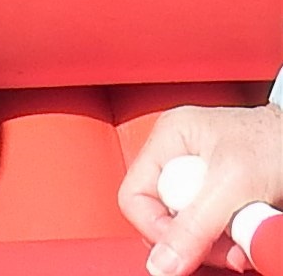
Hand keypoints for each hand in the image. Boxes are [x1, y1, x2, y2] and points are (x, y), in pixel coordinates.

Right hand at [119, 103, 282, 275]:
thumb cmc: (276, 141)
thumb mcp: (232, 182)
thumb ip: (194, 225)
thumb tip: (161, 264)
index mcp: (168, 140)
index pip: (135, 198)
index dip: (157, 231)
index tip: (186, 252)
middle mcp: (179, 160)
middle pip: (165, 220)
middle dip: (198, 242)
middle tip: (230, 247)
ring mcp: (201, 181)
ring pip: (191, 231)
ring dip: (219, 246)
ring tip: (246, 236)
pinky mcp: (223, 201)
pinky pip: (214, 235)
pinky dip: (233, 243)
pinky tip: (249, 233)